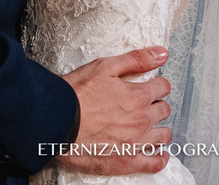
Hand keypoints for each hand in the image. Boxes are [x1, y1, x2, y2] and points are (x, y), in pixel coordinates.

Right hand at [58, 46, 172, 175]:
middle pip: (163, 110)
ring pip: (162, 136)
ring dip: (159, 128)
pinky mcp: (125, 161)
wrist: (55, 122)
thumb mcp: (106, 67)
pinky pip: (152, 164)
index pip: (163, 87)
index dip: (156, 83)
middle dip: (156, 104)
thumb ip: (137, 59)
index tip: (151, 85)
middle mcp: (141, 121)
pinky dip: (159, 159)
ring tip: (151, 126)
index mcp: (138, 97)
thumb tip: (162, 54)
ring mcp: (135, 143)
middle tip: (146, 103)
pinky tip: (160, 155)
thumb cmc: (76, 95)